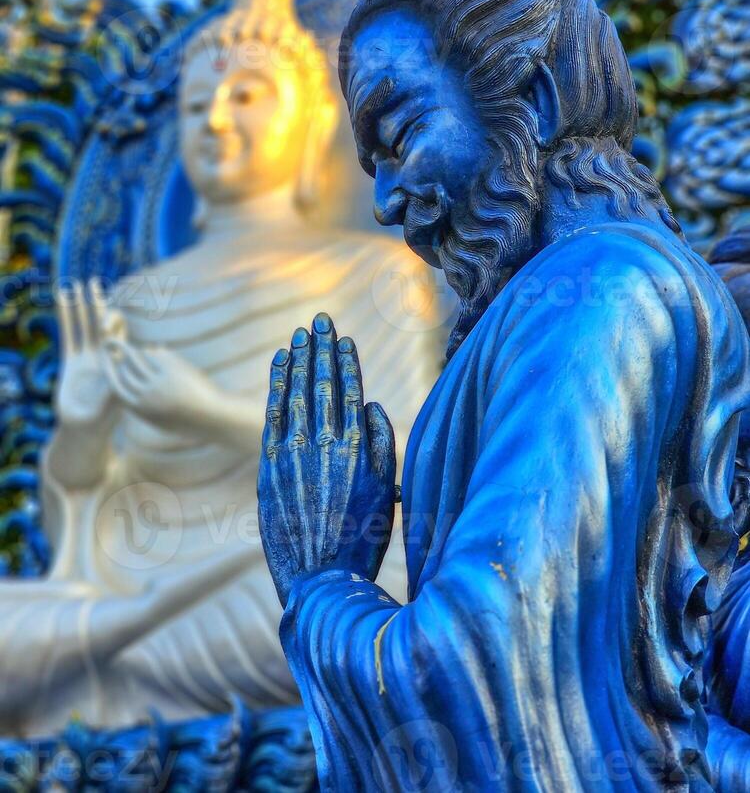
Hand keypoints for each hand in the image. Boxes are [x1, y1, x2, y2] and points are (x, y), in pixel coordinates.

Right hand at [55, 278, 116, 428]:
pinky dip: (65, 318)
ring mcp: (86, 357)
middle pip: (99, 323)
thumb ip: (118, 377)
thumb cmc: (105, 418)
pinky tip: (61, 301)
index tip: (110, 309)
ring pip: (82, 326)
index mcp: (116, 361)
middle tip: (94, 282)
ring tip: (74, 285)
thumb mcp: (115, 398)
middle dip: (97, 304)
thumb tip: (124, 360)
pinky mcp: (70, 361)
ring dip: (79, 307)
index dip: (114, 320)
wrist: (85, 429)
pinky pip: (67, 335)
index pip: (117, 333)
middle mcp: (102, 355)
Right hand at [103, 339, 220, 431]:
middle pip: (125, 369)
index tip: (106, 359)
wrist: (212, 417)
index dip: (109, 371)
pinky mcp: (173, 370)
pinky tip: (158, 348)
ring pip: (139, 358)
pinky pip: (157, 354)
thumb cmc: (187, 421)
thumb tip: (130, 391)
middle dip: (118, 354)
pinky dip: (156, 351)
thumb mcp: (161, 419)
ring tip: (130, 343)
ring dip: (133, 350)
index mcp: (140, 409)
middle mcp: (146, 396)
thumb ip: (144, 405)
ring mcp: (159, 382)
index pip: (116, 386)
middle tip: (112, 343)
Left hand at [258, 312, 396, 607]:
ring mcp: (295, 452)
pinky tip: (279, 364)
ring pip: (297, 392)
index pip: (350, 390)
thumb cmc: (361, 538)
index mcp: (358, 447)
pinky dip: (277, 384)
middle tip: (318, 320)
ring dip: (299, 359)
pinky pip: (273, 412)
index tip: (343, 337)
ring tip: (300, 334)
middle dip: (321, 348)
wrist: (320, 579)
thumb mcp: (385, 492)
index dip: (346, 360)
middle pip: (322, 382)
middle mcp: (325, 442)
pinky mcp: (271, 465)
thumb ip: (383, 445)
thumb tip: (372, 405)